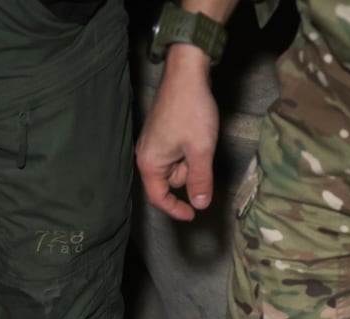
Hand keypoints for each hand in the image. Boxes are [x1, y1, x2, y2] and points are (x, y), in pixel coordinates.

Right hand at [137, 46, 219, 220]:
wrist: (186, 72)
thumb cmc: (190, 111)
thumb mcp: (200, 150)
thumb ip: (200, 180)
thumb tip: (200, 204)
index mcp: (149, 163)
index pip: (159, 198)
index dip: (176, 209)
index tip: (194, 214)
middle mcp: (146, 155)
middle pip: (170, 181)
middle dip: (190, 174)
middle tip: (202, 153)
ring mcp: (154, 143)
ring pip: (176, 166)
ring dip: (192, 160)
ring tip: (201, 138)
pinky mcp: (162, 133)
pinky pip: (177, 152)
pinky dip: (190, 150)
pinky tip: (198, 134)